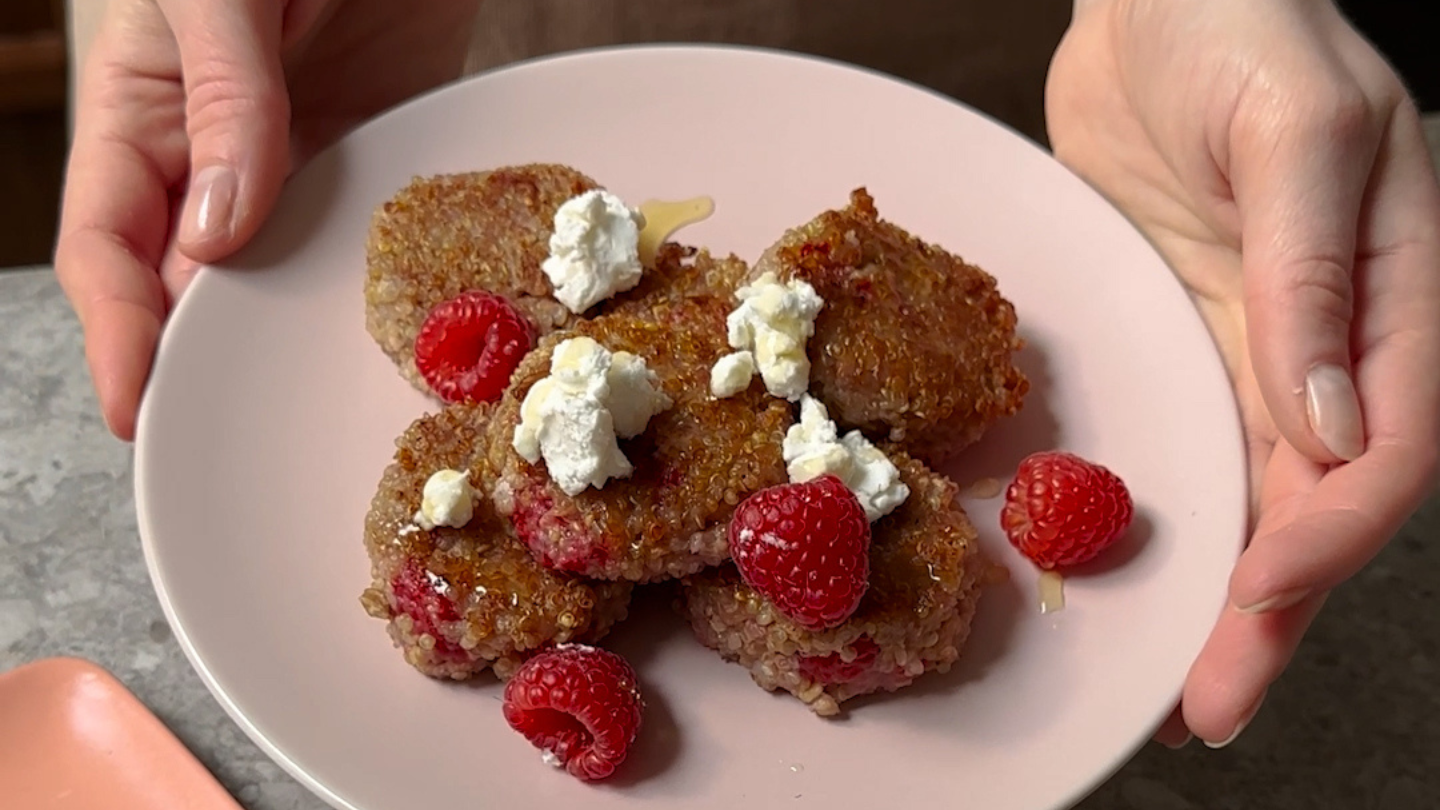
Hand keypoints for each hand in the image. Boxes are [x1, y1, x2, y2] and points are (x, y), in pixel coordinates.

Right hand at [54, 0, 480, 439]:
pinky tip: (399, 324)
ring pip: (282, 267)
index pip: (109, 245)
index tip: (141, 407)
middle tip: (236, 433)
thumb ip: (221, 101)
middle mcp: (213, 151)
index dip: (119, 331)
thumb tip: (221, 232)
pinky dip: (372, 277)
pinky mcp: (372, 144)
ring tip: (313, 402)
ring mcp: (296, 152)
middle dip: (208, 354)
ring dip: (293, 329)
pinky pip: (364, 225)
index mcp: (140, 114)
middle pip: (197, 278)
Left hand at [1046, 0, 1439, 746]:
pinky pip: (1185, 444)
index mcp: (1401, 290)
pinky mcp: (1186, 337)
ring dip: (1219, 592)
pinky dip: (1167, 518)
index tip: (1260, 591)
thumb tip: (1325, 425)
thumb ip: (1312, 277)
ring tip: (1173, 685)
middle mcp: (1337, 337)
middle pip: (1319, 500)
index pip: (1389, 446)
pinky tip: (1135, 576)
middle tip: (1208, 701)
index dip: (1330, 532)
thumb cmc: (1240, 23)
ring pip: (1252, 492)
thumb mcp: (1295, 129)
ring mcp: (1255, 345)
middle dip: (1270, 608)